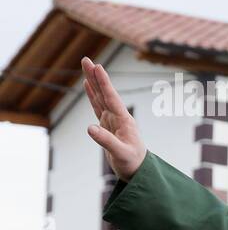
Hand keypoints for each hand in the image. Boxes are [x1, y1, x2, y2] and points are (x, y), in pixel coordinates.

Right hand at [81, 57, 145, 178]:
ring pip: (100, 97)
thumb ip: (106, 141)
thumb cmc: (132, 162)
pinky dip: (92, 94)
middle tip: (86, 59)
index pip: (111, 98)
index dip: (104, 83)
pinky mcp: (106, 124)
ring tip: (86, 66)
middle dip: (95, 76)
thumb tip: (89, 128)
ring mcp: (112, 119)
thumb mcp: (119, 153)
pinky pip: (97, 106)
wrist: (138, 170)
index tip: (98, 67)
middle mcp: (118, 116)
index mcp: (123, 120)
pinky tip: (88, 85)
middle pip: (104, 93)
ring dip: (92, 82)